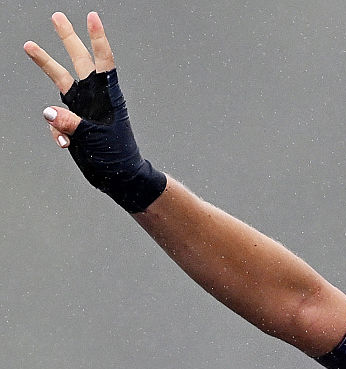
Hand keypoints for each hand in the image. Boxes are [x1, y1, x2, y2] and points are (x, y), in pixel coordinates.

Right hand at [25, 11, 165, 212]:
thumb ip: (72, 124)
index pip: (104, 62)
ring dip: (44, 63)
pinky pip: (56, 119)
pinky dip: (56, 131)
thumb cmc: (117, 157)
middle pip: (79, 61)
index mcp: (108, 96)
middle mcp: (95, 97)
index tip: (92, 17)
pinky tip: (66, 146)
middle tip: (57, 16)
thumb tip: (49, 112)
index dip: (97, 39)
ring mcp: (82, 108)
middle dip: (68, 38)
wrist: (119, 178)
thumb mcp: (96, 139)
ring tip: (29, 45)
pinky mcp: (72, 122)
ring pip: (60, 80)